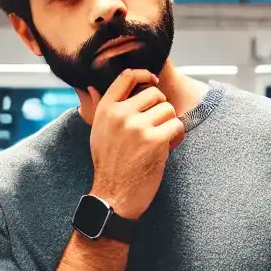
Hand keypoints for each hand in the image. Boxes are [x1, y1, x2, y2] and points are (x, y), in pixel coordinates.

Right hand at [88, 69, 185, 219]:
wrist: (113, 196)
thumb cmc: (108, 167)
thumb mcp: (97, 133)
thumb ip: (101, 109)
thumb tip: (93, 86)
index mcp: (106, 110)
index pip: (127, 76)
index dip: (145, 74)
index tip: (153, 80)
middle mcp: (120, 114)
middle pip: (155, 94)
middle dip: (160, 109)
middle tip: (156, 128)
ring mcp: (137, 126)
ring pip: (168, 110)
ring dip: (169, 125)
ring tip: (160, 141)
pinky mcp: (154, 140)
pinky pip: (177, 126)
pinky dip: (176, 138)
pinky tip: (167, 149)